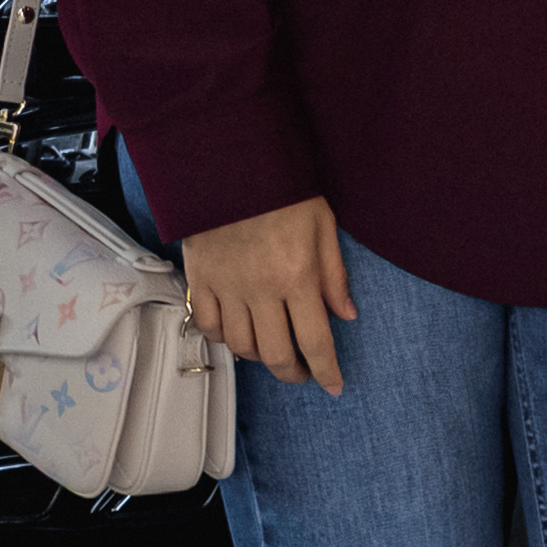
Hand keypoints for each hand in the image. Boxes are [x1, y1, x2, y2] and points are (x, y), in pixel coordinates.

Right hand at [183, 195, 357, 391]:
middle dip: (294, 373)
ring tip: (273, 351)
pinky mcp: (200, 279)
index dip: (327, 370)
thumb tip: (346, 315)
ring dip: (260, 358)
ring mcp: (227, 287)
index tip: (334, 386)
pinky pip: (209, 326)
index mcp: (297, 276)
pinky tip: (237, 333)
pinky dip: (223, 338)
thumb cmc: (282, 189)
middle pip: (276, 354)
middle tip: (303, 372)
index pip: (315, 340)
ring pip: (241, 347)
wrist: (228, 160)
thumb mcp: (323, 223)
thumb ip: (334, 274)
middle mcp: (261, 290)